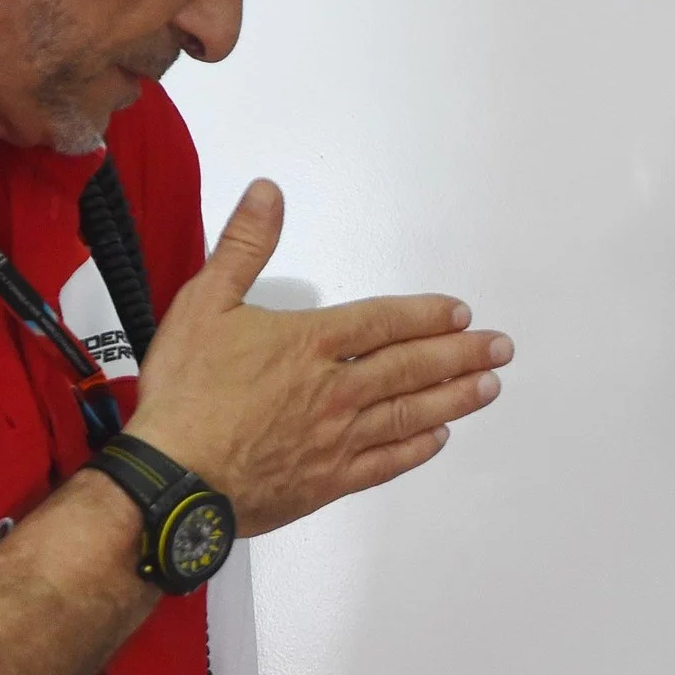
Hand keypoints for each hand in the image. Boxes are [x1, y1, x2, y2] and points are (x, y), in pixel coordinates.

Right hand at [126, 179, 511, 535]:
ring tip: (490, 387)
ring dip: (454, 398)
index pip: (383, 322)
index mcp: (310, 343)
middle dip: (460, 354)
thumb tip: (269, 192)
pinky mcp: (327, 482)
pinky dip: (415, 449)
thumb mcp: (204, 303)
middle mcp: (336, 389)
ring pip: (409, 413)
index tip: (462, 314)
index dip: (426, 316)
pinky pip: (385, 462)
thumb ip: (243, 246)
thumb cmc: (185, 392)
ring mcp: (336, 438)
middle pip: (411, 366)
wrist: (174, 478)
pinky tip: (438, 438)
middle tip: (501, 347)